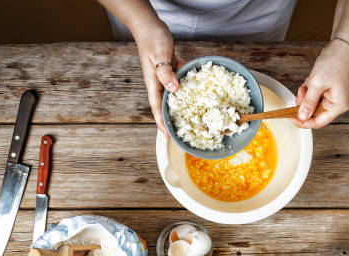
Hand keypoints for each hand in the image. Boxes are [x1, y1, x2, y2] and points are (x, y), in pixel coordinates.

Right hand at [134, 21, 183, 135]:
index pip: (157, 108)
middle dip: (173, 118)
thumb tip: (175, 90)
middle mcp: (158, 83)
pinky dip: (189, 84)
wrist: (151, 26)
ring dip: (183, 103)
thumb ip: (166, 73)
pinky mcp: (171, 68)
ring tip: (194, 114)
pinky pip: (181, 80)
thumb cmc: (152, 40)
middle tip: (182, 131)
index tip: (167, 136)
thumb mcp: (159, 57)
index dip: (162, 123)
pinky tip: (198, 85)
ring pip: (175, 94)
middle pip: (166, 105)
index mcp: (153, 83)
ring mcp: (165, 76)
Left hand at [290, 39, 348, 128]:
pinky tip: (312, 79)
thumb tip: (302, 117)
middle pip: (314, 113)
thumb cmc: (335, 62)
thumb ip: (308, 102)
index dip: (302, 122)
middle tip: (302, 91)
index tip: (289, 118)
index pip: (318, 122)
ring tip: (309, 81)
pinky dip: (311, 89)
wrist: (343, 45)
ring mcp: (336, 98)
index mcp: (339, 106)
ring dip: (307, 94)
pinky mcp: (332, 92)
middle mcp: (339, 104)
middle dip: (304, 103)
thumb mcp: (317, 83)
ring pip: (313, 104)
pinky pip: (316, 96)